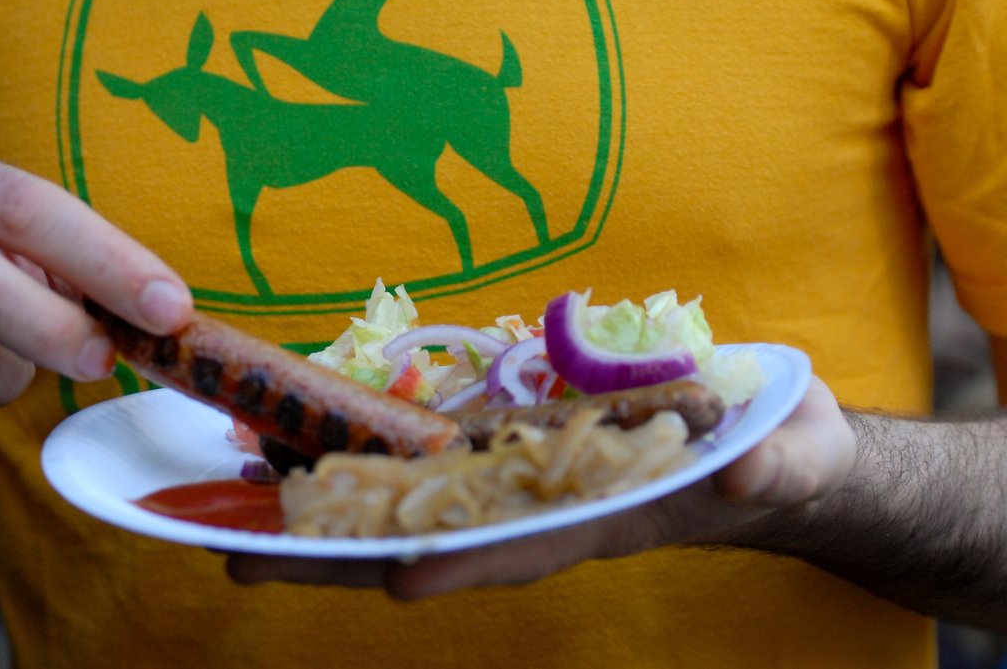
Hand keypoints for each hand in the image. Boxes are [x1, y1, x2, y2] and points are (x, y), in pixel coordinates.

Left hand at [227, 375, 855, 597]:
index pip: (528, 549)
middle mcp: (550, 513)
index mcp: (609, 519)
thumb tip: (751, 474)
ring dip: (333, 523)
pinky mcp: (514, 458)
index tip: (394, 580)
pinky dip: (367, 472)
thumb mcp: (791, 454)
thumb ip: (776, 466)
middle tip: (245, 562)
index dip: (465, 565)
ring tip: (241, 526)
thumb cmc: (781, 452)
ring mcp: (525, 489)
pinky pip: (431, 472)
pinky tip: (305, 464)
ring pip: (420, 512)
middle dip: (346, 560)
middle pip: (441, 544)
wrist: (761, 453)